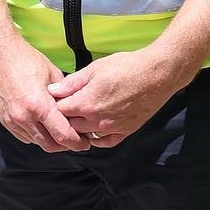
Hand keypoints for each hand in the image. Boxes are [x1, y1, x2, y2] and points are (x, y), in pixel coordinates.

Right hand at [0, 36, 88, 152]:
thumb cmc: (25, 58)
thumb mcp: (52, 73)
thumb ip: (64, 95)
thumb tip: (74, 109)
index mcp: (39, 105)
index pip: (62, 135)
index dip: (77, 143)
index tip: (84, 143)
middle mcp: (24, 117)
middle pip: (50, 145)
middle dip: (65, 145)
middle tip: (75, 140)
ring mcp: (12, 120)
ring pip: (37, 142)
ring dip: (50, 140)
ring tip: (59, 131)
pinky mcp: (4, 119)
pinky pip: (24, 136)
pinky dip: (36, 136)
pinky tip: (42, 126)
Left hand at [46, 49, 177, 148]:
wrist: (157, 75)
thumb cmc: (126, 66)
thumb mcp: (95, 68)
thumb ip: (72, 82)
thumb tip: (53, 91)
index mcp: (86, 103)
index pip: (60, 112)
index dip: (55, 105)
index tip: (54, 99)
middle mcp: (97, 120)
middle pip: (71, 126)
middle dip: (65, 118)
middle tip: (65, 108)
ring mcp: (112, 128)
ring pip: (87, 136)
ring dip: (80, 129)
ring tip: (78, 118)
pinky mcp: (126, 131)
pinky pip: (106, 142)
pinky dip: (97, 139)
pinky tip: (95, 131)